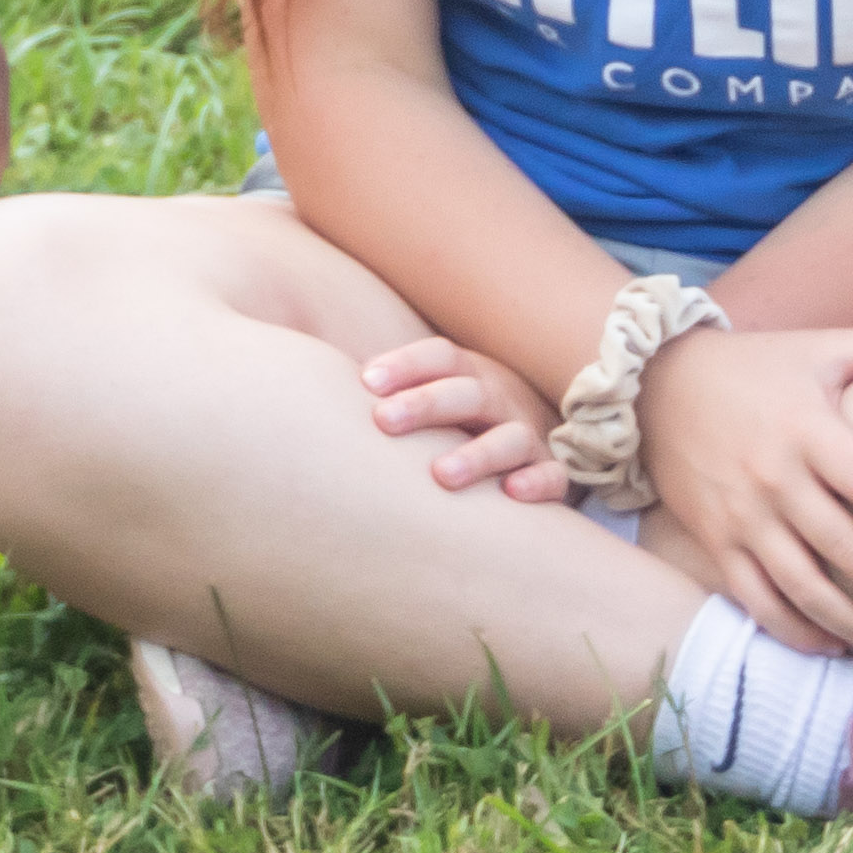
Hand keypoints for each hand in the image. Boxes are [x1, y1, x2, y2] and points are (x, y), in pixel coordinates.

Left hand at [358, 335, 569, 500]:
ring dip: (476, 454)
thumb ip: (387, 395)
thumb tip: (299, 392)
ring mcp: (527, 434)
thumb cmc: (462, 421)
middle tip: (384, 422)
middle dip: (425, 404)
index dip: (405, 365)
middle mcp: (499, 398)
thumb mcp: (435, 396)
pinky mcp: (552, 471)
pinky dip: (537, 482)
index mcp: (467, 373)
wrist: (541, 436)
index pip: (440, 356)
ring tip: (440, 475)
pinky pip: (552, 476)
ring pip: (507, 438)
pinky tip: (512, 495)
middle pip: (466, 392)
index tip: (366, 382)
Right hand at [635, 323, 852, 664]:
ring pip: (803, 588)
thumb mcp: (823, 346)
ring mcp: (741, 516)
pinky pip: (756, 600)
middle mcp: (773, 478)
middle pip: (844, 549)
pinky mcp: (715, 541)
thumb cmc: (756, 365)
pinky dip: (795, 631)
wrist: (656, 384)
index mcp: (807, 429)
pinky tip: (835, 647)